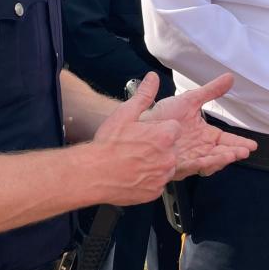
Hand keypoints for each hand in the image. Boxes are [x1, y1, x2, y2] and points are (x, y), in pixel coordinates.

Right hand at [92, 73, 181, 204]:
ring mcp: (163, 175)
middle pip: (172, 148)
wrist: (94, 173)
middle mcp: (169, 156)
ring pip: (166, 166)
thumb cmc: (108, 145)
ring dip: (155, 163)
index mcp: (165, 136)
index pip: (174, 129)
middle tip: (137, 148)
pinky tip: (133, 174)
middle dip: (158, 147)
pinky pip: (158, 182)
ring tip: (134, 161)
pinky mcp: (156, 191)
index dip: (159, 130)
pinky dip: (149, 179)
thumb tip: (153, 78)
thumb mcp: (125, 113)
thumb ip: (144, 95)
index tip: (146, 133)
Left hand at [148, 72, 256, 177]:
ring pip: (210, 161)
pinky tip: (211, 159)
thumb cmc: (163, 114)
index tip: (252, 145)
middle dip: (234, 153)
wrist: (140, 122)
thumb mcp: (190, 99)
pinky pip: (193, 166)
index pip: (225, 141)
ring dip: (222, 159)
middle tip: (245, 151)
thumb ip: (211, 91)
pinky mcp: (177, 163)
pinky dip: (204, 163)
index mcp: (204, 136)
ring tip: (233, 154)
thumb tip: (230, 78)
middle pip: (222, 153)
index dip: (239, 143)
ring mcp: (189, 157)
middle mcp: (199, 149)